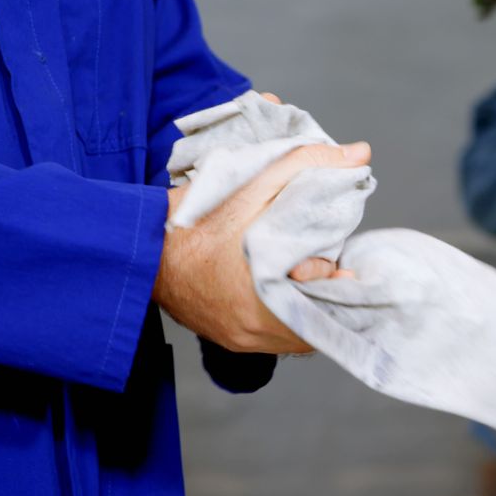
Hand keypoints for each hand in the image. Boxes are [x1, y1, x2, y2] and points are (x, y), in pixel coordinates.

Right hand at [153, 93, 370, 353]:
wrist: (136, 249)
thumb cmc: (191, 220)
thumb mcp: (249, 186)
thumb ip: (305, 166)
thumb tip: (358, 155)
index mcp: (259, 299)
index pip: (326, 306)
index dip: (341, 284)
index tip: (346, 265)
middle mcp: (252, 331)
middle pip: (315, 323)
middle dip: (329, 296)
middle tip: (333, 267)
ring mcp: (240, 341)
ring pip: (297, 333)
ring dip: (310, 307)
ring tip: (312, 276)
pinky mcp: (230, 340)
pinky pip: (275, 336)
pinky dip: (288, 315)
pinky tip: (286, 289)